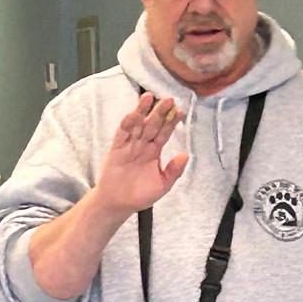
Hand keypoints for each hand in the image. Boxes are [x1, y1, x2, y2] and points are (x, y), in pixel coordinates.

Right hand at [90, 94, 189, 220]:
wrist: (118, 204)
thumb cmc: (140, 195)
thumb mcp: (162, 184)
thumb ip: (174, 171)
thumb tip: (185, 155)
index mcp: (154, 151)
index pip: (164, 132)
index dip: (172, 122)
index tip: (180, 111)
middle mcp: (142, 144)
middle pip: (152, 124)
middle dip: (160, 112)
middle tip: (169, 99)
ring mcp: (129, 145)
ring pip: (137, 124)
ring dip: (142, 111)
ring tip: (149, 97)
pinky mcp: (116, 149)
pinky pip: (122, 134)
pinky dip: (127, 124)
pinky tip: (133, 114)